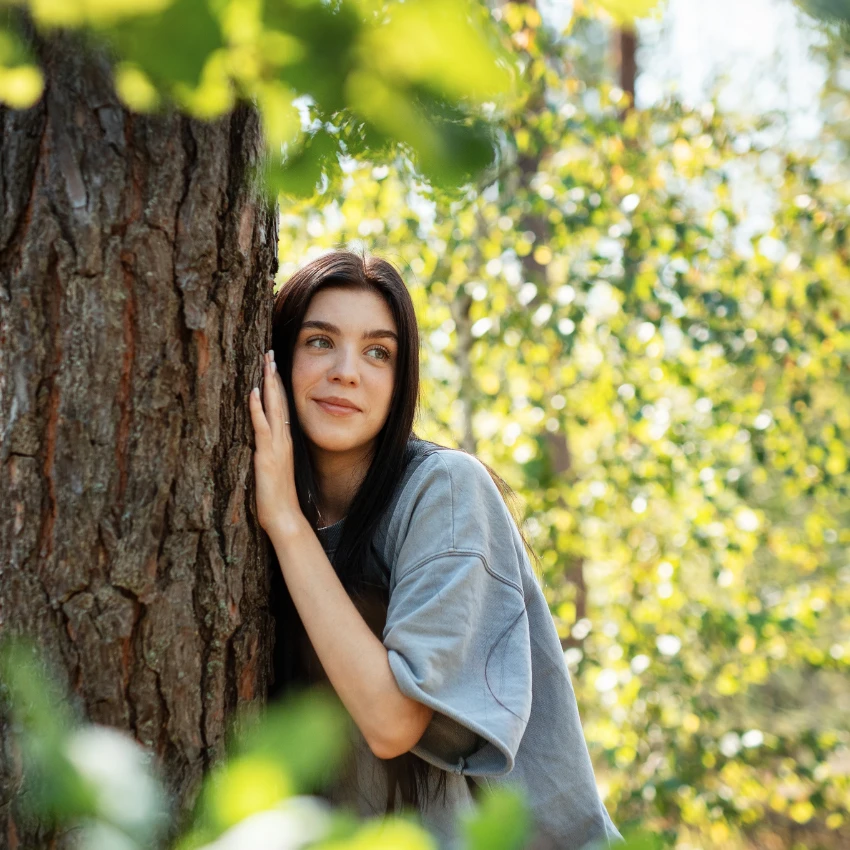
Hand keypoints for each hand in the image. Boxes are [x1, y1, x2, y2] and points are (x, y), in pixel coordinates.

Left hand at [248, 349, 302, 535]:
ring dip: (269, 383)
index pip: (282, 406)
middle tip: (270, 352)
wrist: (285, 517)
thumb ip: (270, 453)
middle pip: (280, 400)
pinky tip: (254, 391)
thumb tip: (263, 442)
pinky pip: (261, 426)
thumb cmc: (277, 498)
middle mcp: (283, 439)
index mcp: (284, 441)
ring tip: (266, 361)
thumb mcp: (274, 469)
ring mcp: (275, 445)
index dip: (278, 384)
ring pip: (274, 407)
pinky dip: (258, 407)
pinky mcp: (266, 454)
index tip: (272, 364)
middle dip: (274, 374)